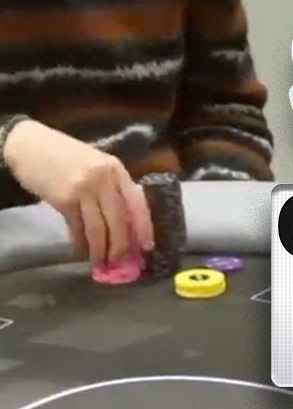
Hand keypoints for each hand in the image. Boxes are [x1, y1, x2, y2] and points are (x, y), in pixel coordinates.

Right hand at [3, 119, 153, 264]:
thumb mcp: (96, 163)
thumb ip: (112, 185)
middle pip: (119, 219)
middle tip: (120, 261)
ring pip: (98, 227)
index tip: (147, 246)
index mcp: (116, 169)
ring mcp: (83, 189)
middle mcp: (103, 179)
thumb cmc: (65, 155)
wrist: (29, 146)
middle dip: (121, 244)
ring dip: (100, 249)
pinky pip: (77, 227)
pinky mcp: (64, 200)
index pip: (137, 201)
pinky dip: (80, 242)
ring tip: (101, 262)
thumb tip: (125, 218)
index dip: (143, 226)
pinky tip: (82, 250)